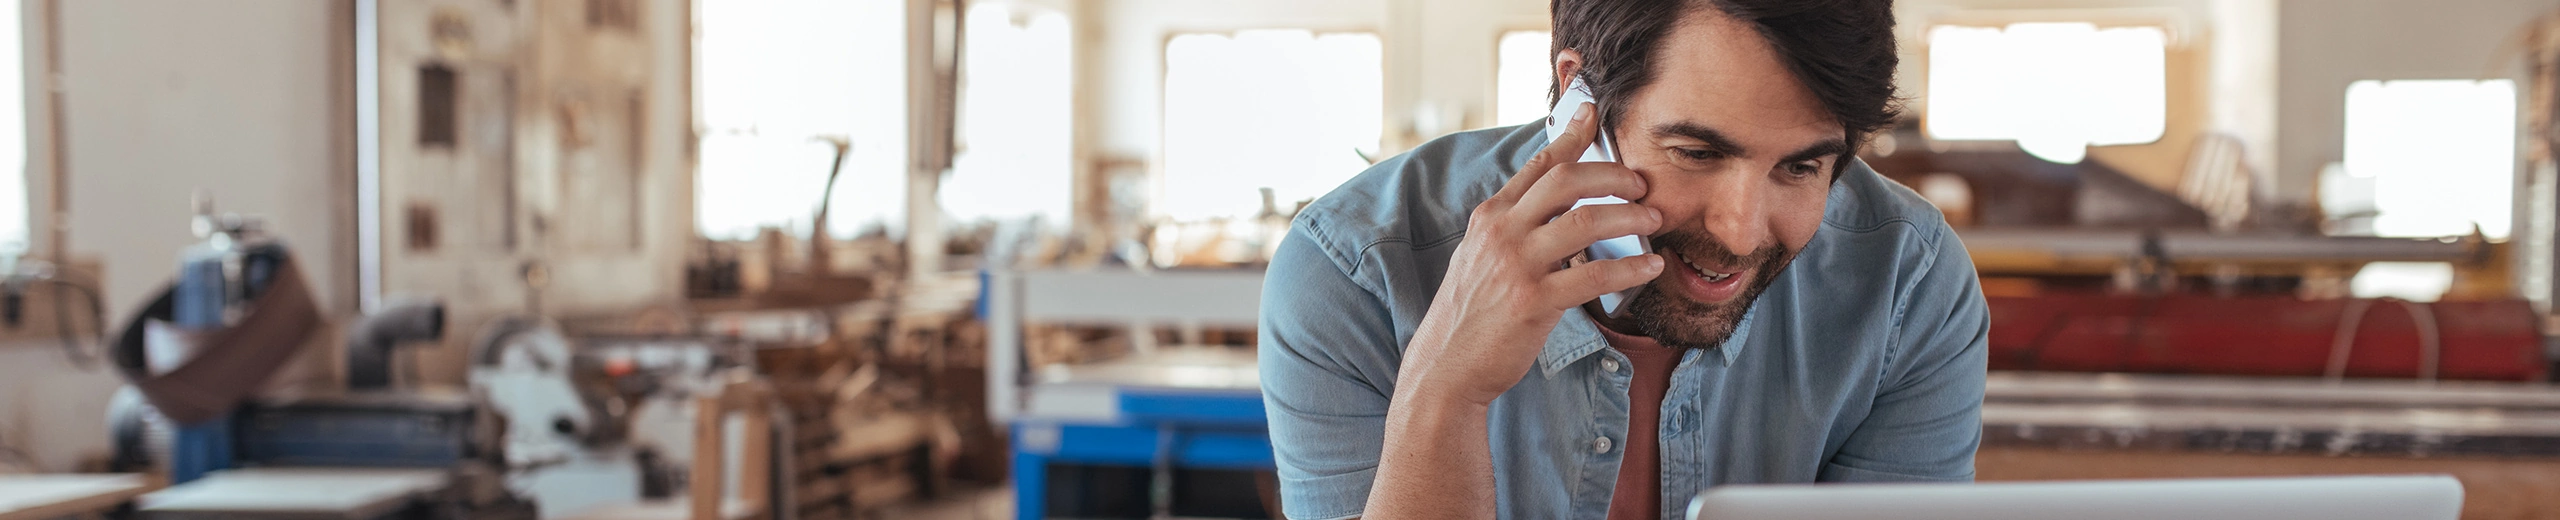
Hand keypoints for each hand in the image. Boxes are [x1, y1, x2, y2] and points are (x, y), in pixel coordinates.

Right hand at [1395, 102, 1664, 407]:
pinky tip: (1650, 268)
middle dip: (1613, 175)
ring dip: (1629, 217)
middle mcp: (1501, 232)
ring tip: (1654, 221)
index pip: (1538, 165)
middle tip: (1642, 184)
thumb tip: (1562, 212)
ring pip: (1585, 222)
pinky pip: (1593, 275)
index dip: (1569, 136)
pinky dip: (1630, 269)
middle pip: (1567, 181)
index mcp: (1490, 217)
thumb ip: (1515, 229)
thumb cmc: (1472, 315)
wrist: (1446, 367)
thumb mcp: (1481, 258)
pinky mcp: (1532, 302)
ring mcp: (1516, 265)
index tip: (1592, 112)